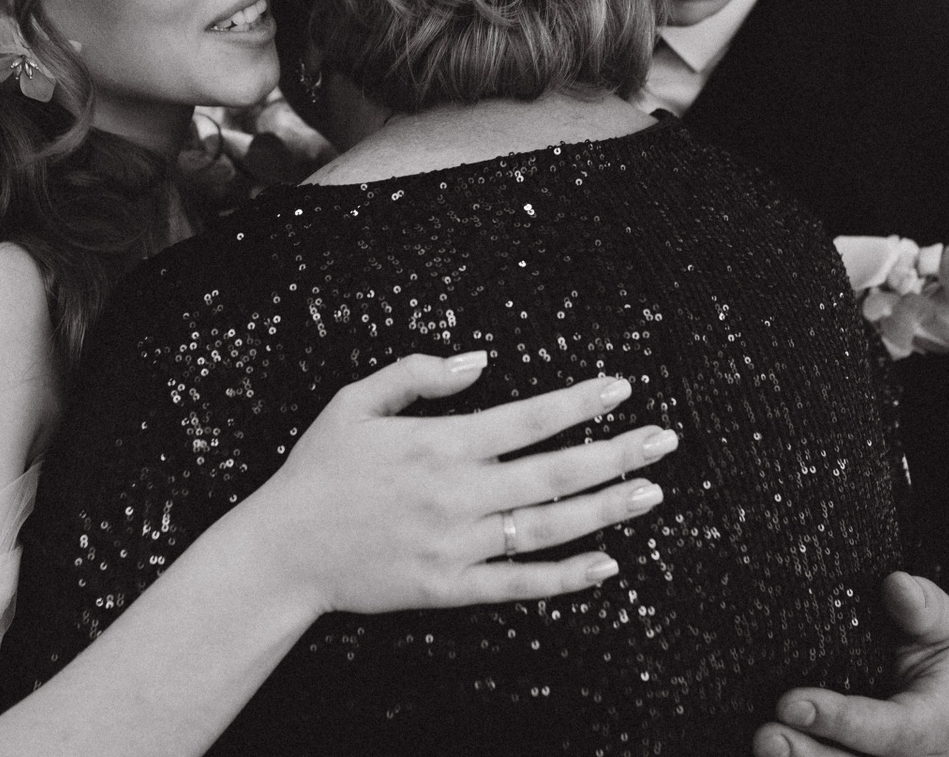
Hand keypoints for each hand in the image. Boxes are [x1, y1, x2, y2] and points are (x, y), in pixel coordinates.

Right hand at [243, 351, 676, 615]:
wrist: (283, 550)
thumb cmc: (318, 470)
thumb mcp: (354, 402)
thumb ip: (417, 374)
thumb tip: (478, 360)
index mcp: (439, 443)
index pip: (528, 418)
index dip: (579, 401)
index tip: (620, 386)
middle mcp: (457, 493)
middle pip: (554, 471)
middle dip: (615, 453)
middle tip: (665, 441)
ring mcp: (457, 544)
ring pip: (548, 527)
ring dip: (605, 509)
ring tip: (650, 492)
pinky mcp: (449, 587)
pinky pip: (518, 584)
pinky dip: (565, 577)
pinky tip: (607, 565)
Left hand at [754, 573, 948, 756]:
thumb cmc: (941, 667)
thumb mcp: (946, 632)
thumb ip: (925, 611)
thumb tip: (896, 584)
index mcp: (935, 726)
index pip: (890, 731)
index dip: (842, 721)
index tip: (793, 702)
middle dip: (808, 755)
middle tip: (767, 735)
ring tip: (763, 742)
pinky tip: (768, 750)